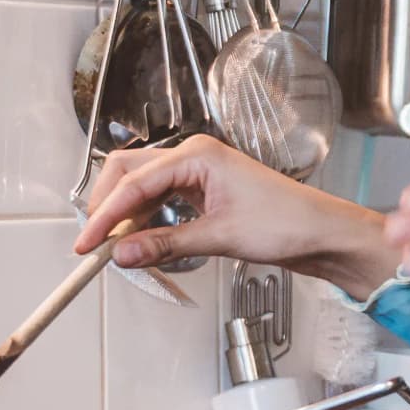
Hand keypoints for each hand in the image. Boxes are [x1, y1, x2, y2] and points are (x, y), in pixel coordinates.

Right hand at [74, 136, 391, 295]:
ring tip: (111, 246)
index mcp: (198, 155)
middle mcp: (195, 158)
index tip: (87, 244)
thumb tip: (122, 253)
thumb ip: (165, 245)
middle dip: (107, 206)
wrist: (322, 233)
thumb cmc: (289, 223)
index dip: (106, 216)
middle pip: (129, 173)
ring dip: (124, 214)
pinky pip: (160, 200)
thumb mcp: (221, 237)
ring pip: (142, 187)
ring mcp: (199, 174)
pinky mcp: (204, 193)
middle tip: (92, 243)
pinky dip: (143, 219)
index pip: (134, 183)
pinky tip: (137, 239)